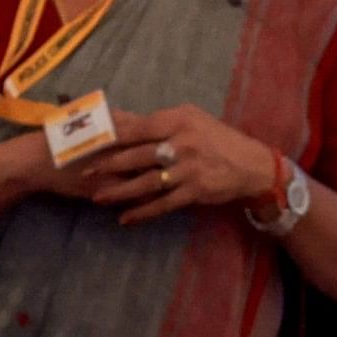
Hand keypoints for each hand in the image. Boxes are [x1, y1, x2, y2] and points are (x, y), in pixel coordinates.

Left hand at [86, 104, 282, 227]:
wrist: (250, 164)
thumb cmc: (215, 138)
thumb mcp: (190, 119)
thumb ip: (156, 121)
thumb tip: (120, 118)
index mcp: (179, 121)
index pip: (139, 127)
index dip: (113, 135)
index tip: (91, 141)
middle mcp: (183, 144)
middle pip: (138, 156)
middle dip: (109, 165)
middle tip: (86, 172)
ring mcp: (188, 170)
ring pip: (147, 183)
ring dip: (120, 191)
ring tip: (98, 197)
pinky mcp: (194, 192)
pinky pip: (163, 204)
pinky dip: (143, 212)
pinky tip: (125, 218)